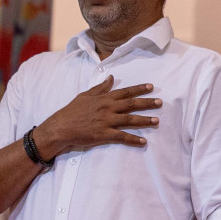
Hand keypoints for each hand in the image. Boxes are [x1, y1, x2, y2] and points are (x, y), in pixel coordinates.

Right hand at [32, 75, 160, 160]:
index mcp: (104, 99)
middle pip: (131, 104)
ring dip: (145, 120)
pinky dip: (133, 139)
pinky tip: (144, 141)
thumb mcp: (85, 96)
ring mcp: (106, 121)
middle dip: (147, 103)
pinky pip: (122, 137)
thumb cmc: (71, 111)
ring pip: (130, 120)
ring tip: (157, 121)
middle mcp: (107, 108)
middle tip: (161, 102)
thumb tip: (111, 78)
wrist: (60, 127)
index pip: (125, 92)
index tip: (151, 87)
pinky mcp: (104, 134)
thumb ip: (100, 88)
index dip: (139, 89)